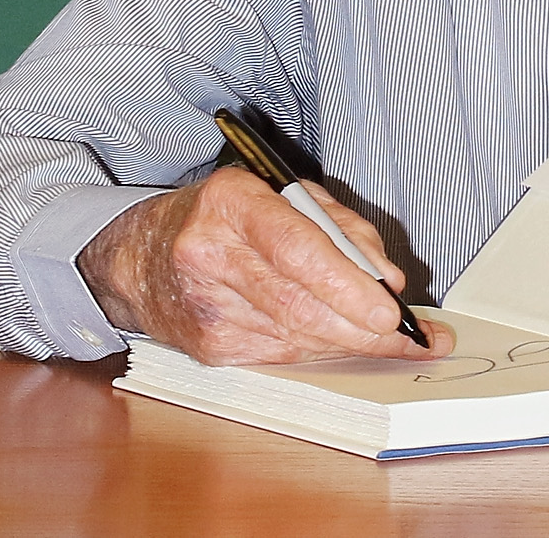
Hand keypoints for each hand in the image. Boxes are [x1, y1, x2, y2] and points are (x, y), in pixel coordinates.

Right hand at [76, 168, 454, 364]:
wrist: (142, 258)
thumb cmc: (224, 218)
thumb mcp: (280, 193)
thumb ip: (339, 226)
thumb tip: (387, 278)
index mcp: (229, 201)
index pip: (296, 247)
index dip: (347, 282)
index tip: (390, 307)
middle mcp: (208, 253)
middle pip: (300, 304)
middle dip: (362, 327)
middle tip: (407, 337)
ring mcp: (204, 307)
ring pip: (297, 337)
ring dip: (348, 342)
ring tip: (387, 340)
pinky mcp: (206, 348)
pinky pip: (281, 355)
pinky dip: (318, 350)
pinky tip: (336, 340)